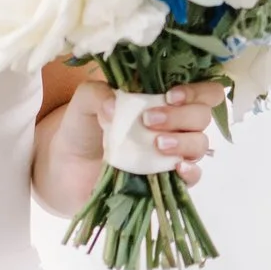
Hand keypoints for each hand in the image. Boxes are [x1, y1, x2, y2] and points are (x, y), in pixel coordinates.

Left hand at [33, 75, 226, 212]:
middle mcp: (174, 123)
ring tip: (156, 144)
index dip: (196, 90)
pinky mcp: (166, 179)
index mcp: (162, 98)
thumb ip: (97, 94)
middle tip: (149, 120)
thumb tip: (114, 106)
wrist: (67, 166)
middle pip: (203, 115)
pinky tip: (176, 168)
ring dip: (184, 142)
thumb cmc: (82, 126)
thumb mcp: (84, 101)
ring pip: (200, 144)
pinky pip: (193, 177)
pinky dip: (190, 172)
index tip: (170, 96)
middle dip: (182, 115)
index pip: (201, 90)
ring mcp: (173, 152)